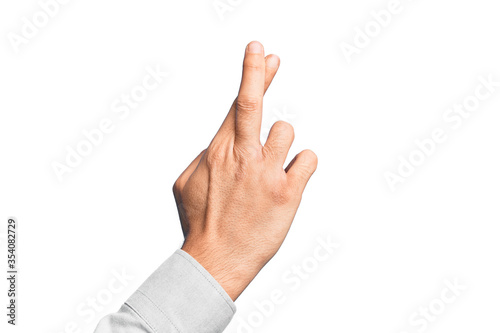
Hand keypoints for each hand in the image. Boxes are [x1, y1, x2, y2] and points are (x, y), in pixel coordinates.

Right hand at [172, 41, 317, 300]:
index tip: (260, 53)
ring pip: (286, 131)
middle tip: (267, 53)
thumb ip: (204, 155)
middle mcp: (243, 157)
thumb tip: (220, 141)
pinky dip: (302, 165)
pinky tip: (289, 180)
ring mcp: (267, 174)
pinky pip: (308, 160)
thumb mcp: (186, 183)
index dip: (251, 74)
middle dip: (258, 72)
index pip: (236, 103)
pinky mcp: (288, 193)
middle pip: (252, 103)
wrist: (216, 260)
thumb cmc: (201, 222)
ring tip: (270, 168)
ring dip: (280, 144)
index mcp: (218, 152)